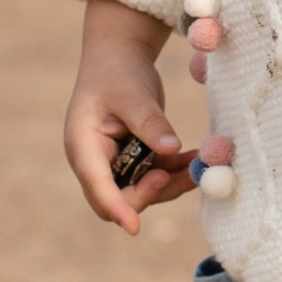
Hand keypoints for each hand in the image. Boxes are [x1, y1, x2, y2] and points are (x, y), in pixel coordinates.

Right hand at [63, 0, 191, 234]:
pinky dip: (177, 172)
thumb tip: (171, 148)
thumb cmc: (117, 71)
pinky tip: (197, 159)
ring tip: (198, 165)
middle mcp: (96, 161)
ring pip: (143, 191)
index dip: (115, 206)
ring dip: (171, 184)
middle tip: (174, 174)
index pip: (97, 185)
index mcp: (82, 146)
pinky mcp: (134, 160)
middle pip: (120, 197)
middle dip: (149, 193)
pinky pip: (157, 177)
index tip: (133, 226)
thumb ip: (149, 121)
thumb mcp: (133, 93)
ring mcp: (115, 163)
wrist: (119, 56)